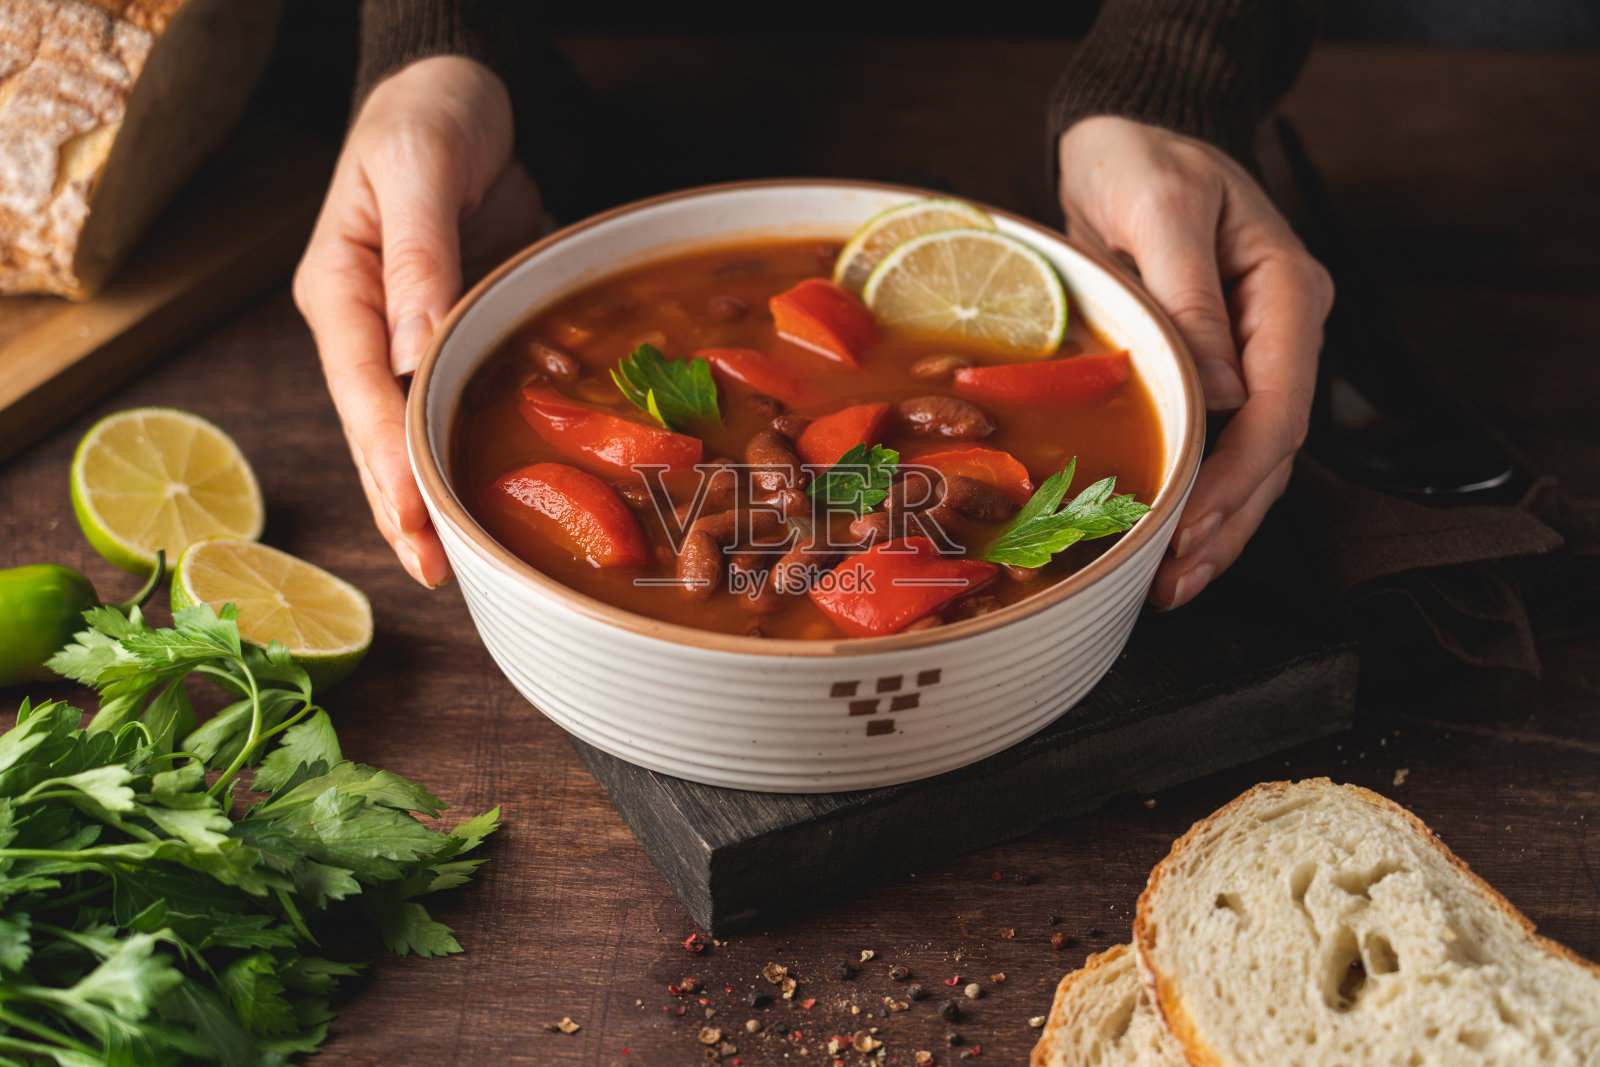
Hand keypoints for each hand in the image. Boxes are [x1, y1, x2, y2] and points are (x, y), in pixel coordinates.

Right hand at [294, 56, 543, 586]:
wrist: (465, 90)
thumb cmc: (427, 115)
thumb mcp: (418, 167)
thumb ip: (417, 256)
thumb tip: (413, 353)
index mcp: (339, 289)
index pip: (359, 388)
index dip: (384, 459)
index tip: (412, 518)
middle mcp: (370, 324)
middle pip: (379, 429)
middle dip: (403, 504)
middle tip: (437, 571)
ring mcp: (415, 333)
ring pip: (420, 428)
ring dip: (440, 490)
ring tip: (465, 557)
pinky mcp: (461, 330)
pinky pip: (473, 392)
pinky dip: (492, 433)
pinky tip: (523, 477)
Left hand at [1057, 116, 1333, 608]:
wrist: (1123, 141)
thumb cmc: (1141, 160)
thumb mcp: (1158, 208)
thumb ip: (1189, 295)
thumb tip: (1222, 392)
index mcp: (1287, 290)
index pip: (1281, 402)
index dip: (1241, 473)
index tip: (1196, 522)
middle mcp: (1283, 329)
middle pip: (1275, 446)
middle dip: (1229, 518)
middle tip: (1176, 578)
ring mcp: (1255, 352)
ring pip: (1255, 458)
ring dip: (1220, 524)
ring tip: (1174, 584)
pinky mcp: (1217, 368)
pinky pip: (1222, 443)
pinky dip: (1201, 495)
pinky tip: (1175, 541)